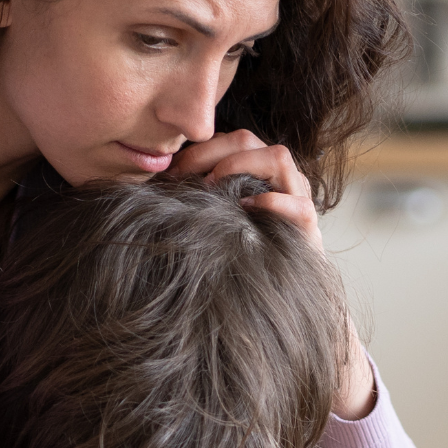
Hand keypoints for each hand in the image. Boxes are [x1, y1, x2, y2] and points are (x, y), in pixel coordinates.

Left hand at [171, 130, 374, 416]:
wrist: (281, 307)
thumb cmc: (235, 267)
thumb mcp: (209, 233)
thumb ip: (189, 210)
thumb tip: (139, 202)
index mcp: (252, 176)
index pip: (229, 140)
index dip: (199, 150)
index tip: (169, 172)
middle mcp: (276, 183)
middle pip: (251, 140)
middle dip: (215, 152)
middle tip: (187, 176)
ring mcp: (295, 202)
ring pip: (279, 157)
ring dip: (243, 165)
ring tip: (216, 188)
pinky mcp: (308, 232)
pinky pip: (300, 205)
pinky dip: (275, 202)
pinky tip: (249, 209)